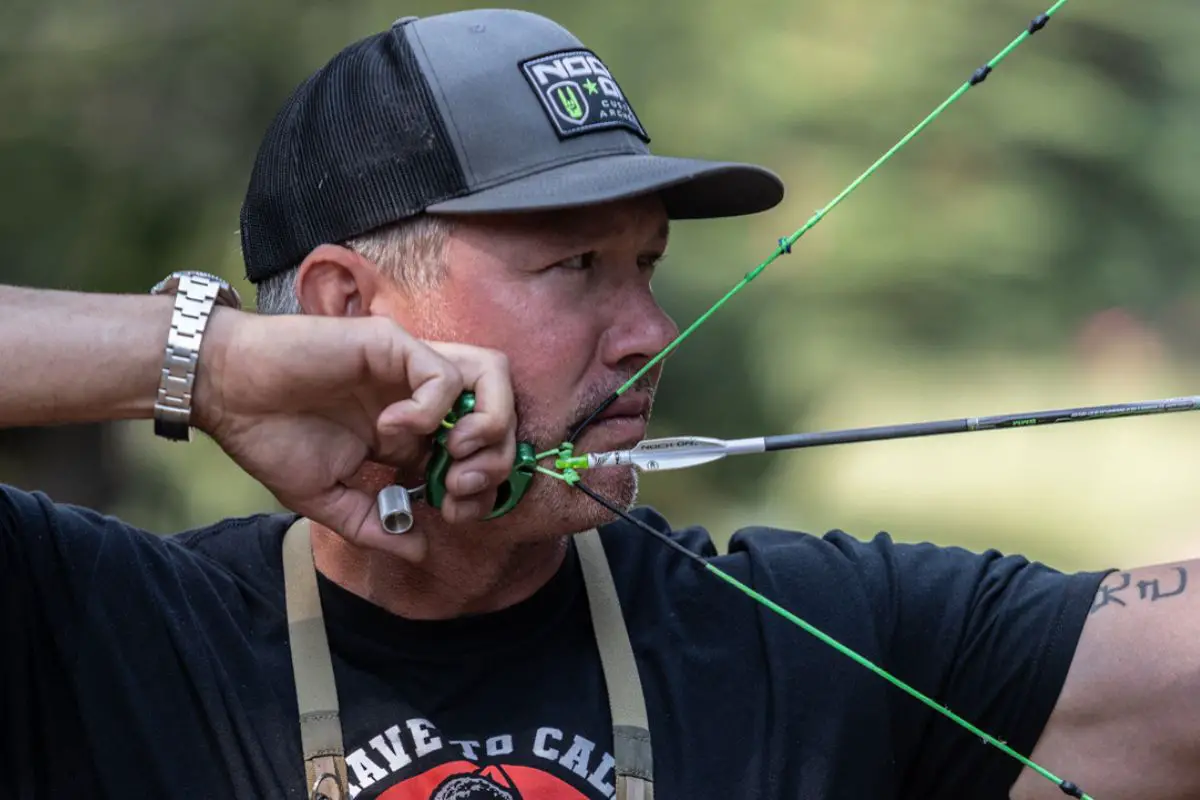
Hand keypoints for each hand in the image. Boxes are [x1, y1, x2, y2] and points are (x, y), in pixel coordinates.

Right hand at [194, 309, 515, 554]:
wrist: (223, 394)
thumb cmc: (268, 437)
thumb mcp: (326, 498)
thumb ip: (374, 525)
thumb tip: (420, 552)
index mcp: (412, 430)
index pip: (480, 449)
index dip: (482, 484)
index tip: (453, 511)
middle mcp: (419, 394)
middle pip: (502, 408)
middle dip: (497, 456)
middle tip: (458, 487)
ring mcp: (408, 365)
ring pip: (492, 375)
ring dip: (486, 422)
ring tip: (448, 454)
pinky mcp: (390, 344)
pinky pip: (443, 374)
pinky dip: (432, 408)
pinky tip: (390, 429)